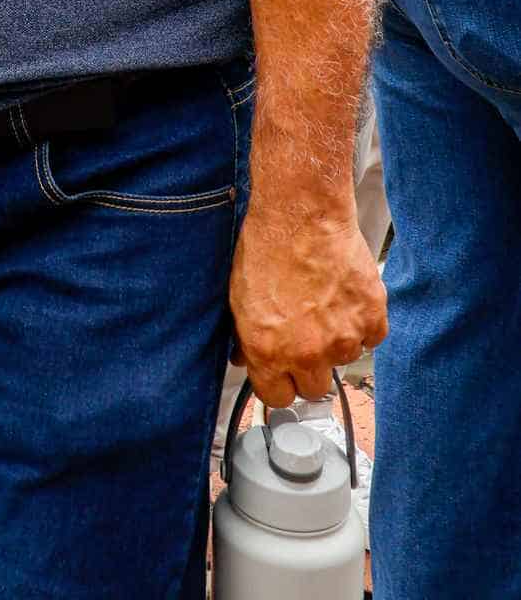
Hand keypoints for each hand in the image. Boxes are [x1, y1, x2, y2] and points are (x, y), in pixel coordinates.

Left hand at [229, 201, 387, 406]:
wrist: (302, 213)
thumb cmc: (267, 246)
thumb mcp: (239, 297)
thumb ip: (246, 337)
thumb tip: (246, 358)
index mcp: (268, 351)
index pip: (277, 398)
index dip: (279, 384)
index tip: (281, 374)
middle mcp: (307, 353)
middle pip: (314, 389)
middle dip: (308, 368)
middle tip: (305, 337)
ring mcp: (343, 339)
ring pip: (344, 361)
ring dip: (336, 341)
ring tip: (324, 303)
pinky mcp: (372, 319)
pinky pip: (371, 338)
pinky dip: (362, 323)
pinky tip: (345, 297)